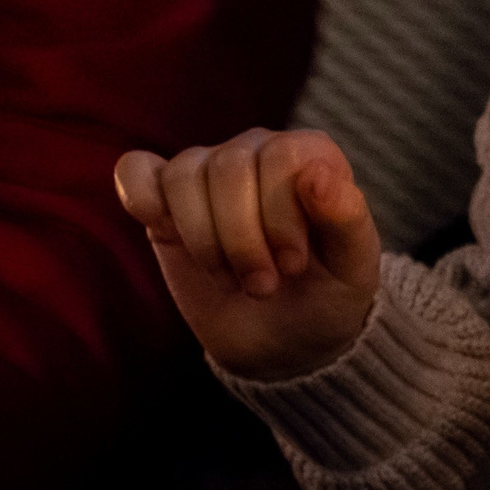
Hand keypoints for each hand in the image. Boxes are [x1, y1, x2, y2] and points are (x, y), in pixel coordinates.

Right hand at [113, 129, 380, 381]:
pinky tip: (164, 230)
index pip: (280, 157)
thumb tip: (316, 172)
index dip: (279, 217)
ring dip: (203, 240)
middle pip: (228, 167)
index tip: (292, 266)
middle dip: (241, 240)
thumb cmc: (328, 294)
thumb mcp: (354, 266)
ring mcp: (208, 172)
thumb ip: (347, 217)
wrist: (287, 338)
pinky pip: (135, 170)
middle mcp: (257, 150)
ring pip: (183, 174)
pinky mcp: (165, 201)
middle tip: (262, 286)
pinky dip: (140, 197)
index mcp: (311, 154)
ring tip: (230, 277)